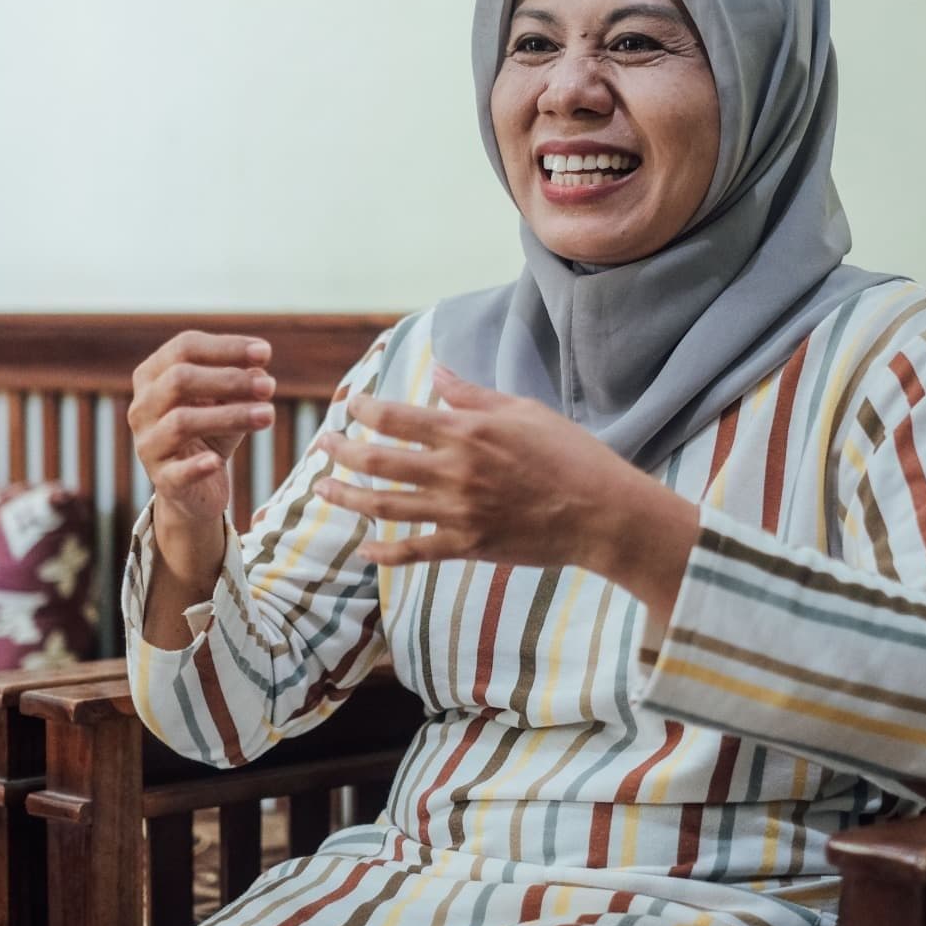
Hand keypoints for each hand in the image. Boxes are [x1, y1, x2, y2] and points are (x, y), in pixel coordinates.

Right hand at [128, 330, 274, 542]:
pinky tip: (217, 462)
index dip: (226, 347)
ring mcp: (147, 444)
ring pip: (181, 422)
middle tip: (269, 386)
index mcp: (153, 375)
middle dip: (229, 379)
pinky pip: (176, 472)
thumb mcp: (229, 401)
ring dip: (230, 416)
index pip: (184, 347)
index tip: (265, 352)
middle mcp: (142, 407)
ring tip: (268, 415)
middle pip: (179, 380)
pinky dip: (197, 466)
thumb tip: (259, 373)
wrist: (198, 485)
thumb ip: (241, 383)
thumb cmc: (212, 430)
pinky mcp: (161, 480)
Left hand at [312, 365, 696, 615]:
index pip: (394, 417)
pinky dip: (384, 553)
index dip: (362, 409)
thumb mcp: (524, 411)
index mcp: (466, 432)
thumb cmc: (571, 455)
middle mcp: (454, 471)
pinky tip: (364, 551)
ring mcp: (457, 512)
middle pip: (377, 460)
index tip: (350, 406)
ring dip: (346, 498)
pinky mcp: (468, 546)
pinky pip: (414, 552)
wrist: (602, 513)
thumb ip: (474, 395)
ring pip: (383, 506)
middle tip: (322, 446)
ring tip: (322, 490)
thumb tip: (440, 372)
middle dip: (341, 451)